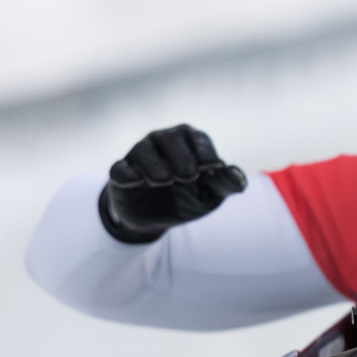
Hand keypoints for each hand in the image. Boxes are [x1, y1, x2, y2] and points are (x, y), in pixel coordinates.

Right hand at [99, 125, 246, 242]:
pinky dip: (126, 173)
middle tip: (189, 176)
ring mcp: (140, 157)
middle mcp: (163, 143)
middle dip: (181, 155)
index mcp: (189, 143)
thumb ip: (226, 184)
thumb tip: (237, 177)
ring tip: (165, 181)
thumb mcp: (212, 194)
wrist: (157, 218)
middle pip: (170, 137)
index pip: (197, 138)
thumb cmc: (189, 197)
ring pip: (143, 149)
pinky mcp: (121, 174)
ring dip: (154, 164)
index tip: (212, 168)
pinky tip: (135, 182)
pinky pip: (119, 168)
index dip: (205, 151)